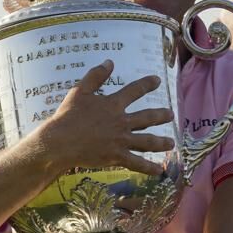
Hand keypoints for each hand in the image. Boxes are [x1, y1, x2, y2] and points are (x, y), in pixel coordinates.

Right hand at [35, 61, 174, 175]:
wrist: (61, 142)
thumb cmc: (67, 116)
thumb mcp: (79, 91)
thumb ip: (96, 75)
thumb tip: (109, 62)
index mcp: (113, 104)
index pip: (134, 91)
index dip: (147, 84)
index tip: (157, 81)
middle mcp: (121, 122)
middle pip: (147, 117)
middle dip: (161, 115)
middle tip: (171, 115)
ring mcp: (121, 140)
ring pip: (147, 141)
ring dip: (161, 142)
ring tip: (172, 143)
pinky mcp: (116, 157)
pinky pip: (136, 163)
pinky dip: (148, 167)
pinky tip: (159, 170)